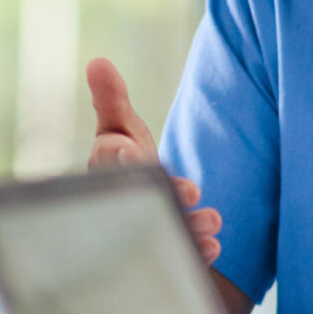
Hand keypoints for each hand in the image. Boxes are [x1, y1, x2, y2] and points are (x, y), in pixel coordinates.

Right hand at [87, 56, 221, 264]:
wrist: (133, 196)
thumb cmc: (122, 153)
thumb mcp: (118, 123)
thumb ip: (111, 97)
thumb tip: (97, 60)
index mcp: (105, 166)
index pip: (109, 159)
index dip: (120, 156)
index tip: (133, 153)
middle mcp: (118, 201)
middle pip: (137, 202)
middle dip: (165, 196)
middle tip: (191, 190)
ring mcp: (137, 227)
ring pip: (159, 230)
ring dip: (188, 227)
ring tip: (214, 221)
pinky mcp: (158, 246)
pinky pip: (174, 253)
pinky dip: (195, 251)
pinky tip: (214, 245)